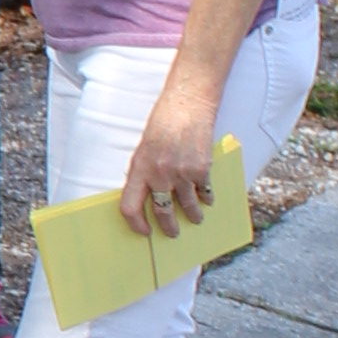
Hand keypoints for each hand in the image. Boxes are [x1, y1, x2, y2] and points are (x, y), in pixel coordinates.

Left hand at [115, 74, 219, 234]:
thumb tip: (150, 197)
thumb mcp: (145, 148)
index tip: (143, 231)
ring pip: (186, 206)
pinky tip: (207, 201)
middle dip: (168, 227)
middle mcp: (159, 174)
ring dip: (192, 216)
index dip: (135, 224)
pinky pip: (204, 192)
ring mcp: (181, 173)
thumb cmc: (163, 123)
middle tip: (172, 233)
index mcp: (139, 169)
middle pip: (162, 212)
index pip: (130, 206)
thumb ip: (146, 172)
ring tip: (196, 219)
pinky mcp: (201, 169)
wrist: (187, 105)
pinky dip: (207, 198)